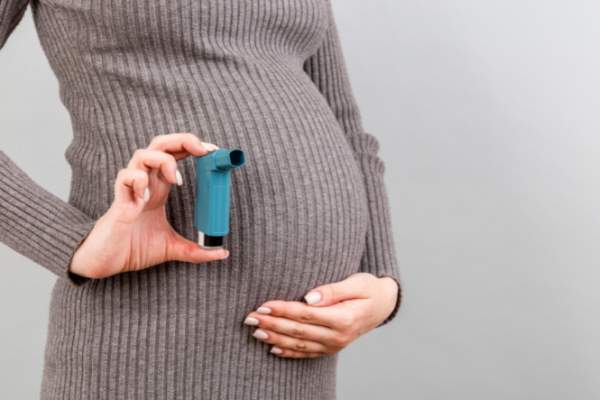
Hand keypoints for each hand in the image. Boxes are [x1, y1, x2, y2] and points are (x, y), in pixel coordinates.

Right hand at [69, 133, 227, 278]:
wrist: (106, 263)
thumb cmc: (133, 248)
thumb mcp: (172, 248)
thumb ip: (196, 250)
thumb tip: (221, 253)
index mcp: (159, 187)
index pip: (175, 154)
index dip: (192, 146)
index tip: (212, 151)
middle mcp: (146, 183)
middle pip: (160, 145)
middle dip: (182, 140)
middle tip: (202, 150)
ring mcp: (131, 189)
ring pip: (142, 154)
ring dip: (163, 160)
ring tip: (176, 179)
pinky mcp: (119, 201)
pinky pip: (125, 177)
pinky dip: (138, 180)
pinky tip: (146, 197)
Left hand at [243, 273, 398, 357]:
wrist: (384, 305)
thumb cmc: (370, 289)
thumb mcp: (357, 283)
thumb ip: (333, 290)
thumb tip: (310, 297)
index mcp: (343, 319)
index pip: (305, 314)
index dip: (282, 310)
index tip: (263, 305)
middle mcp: (338, 336)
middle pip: (298, 331)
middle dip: (272, 324)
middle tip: (250, 318)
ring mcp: (334, 345)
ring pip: (298, 345)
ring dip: (275, 338)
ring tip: (255, 331)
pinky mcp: (331, 348)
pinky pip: (306, 354)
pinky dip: (288, 352)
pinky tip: (272, 348)